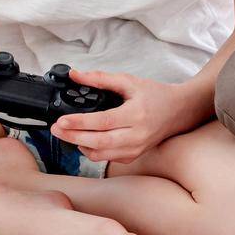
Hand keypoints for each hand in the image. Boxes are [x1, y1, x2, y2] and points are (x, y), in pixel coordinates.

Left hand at [49, 70, 203, 163]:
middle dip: (72, 136)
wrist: (178, 111)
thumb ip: (101, 79)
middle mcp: (136, 135)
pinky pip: (107, 158)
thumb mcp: (129, 81)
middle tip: (56, 129)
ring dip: (79, 145)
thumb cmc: (155, 95)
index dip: (79, 123)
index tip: (61, 120)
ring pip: (100, 154)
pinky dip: (91, 151)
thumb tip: (76, 75)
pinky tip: (82, 140)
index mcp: (136, 114)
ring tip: (65, 134)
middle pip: (98, 142)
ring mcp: (135, 149)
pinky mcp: (133, 156)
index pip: (103, 122)